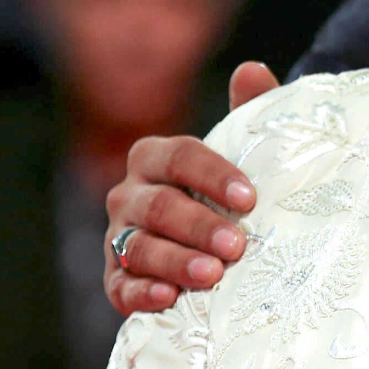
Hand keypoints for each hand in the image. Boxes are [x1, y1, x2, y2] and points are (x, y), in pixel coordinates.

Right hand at [101, 62, 280, 314]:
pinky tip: (168, 298)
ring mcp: (119, 237)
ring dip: (175, 262)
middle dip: (199, 225)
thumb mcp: (246, 149)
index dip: (213, 175)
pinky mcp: (116, 279)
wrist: (216, 237)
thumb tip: (252, 70)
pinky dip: (141, 294)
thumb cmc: (231, 188)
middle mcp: (130, 194)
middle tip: (237, 245)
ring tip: (212, 275)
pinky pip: (120, 287)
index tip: (250, 197)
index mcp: (156, 157)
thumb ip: (251, 110)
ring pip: (140, 247)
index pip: (180, 156)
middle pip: (160, 206)